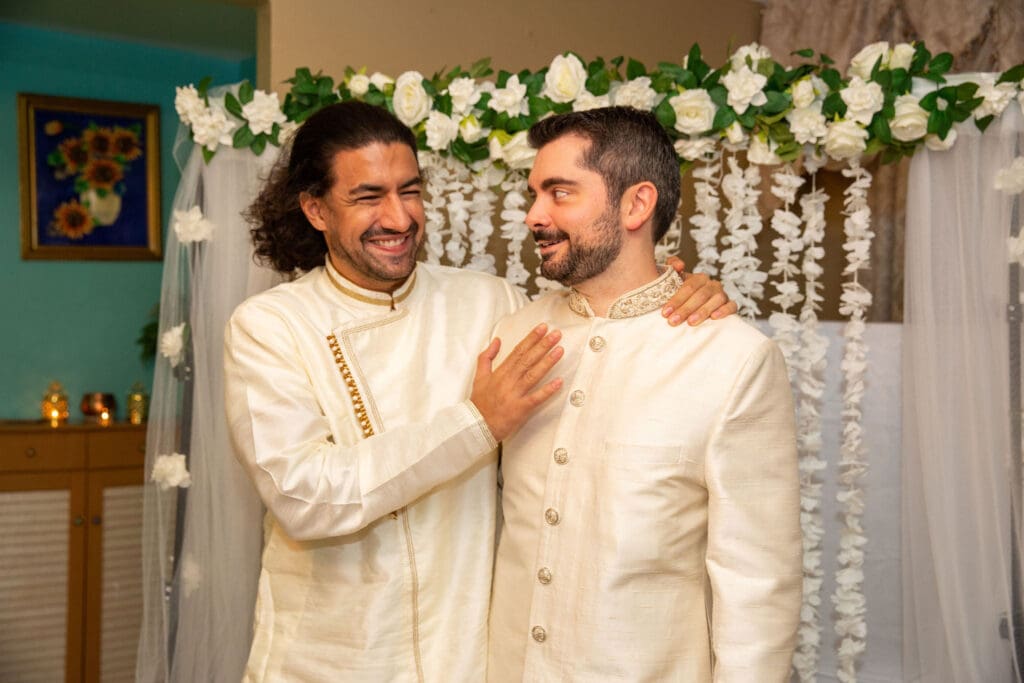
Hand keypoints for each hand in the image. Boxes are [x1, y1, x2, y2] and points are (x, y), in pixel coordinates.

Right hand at [470, 324, 563, 441]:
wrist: (476, 426)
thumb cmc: (479, 403)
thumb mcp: (479, 376)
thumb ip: (487, 357)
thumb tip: (496, 341)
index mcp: (500, 372)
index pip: (518, 351)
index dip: (531, 338)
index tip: (542, 328)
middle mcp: (508, 381)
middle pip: (527, 359)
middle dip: (542, 345)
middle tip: (556, 334)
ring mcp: (514, 394)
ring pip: (533, 375)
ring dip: (547, 362)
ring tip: (560, 350)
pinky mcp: (520, 409)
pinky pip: (536, 398)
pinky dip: (547, 390)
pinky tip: (559, 382)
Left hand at [663, 257, 737, 325]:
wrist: (695, 308)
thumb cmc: (683, 295)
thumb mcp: (674, 281)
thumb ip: (672, 266)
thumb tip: (679, 265)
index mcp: (699, 278)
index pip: (688, 287)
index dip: (676, 300)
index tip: (665, 313)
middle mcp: (712, 285)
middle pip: (700, 295)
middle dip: (685, 309)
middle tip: (673, 321)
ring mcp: (722, 294)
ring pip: (716, 300)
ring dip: (703, 311)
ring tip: (690, 322)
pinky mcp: (730, 305)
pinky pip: (731, 306)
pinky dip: (724, 310)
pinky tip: (714, 317)